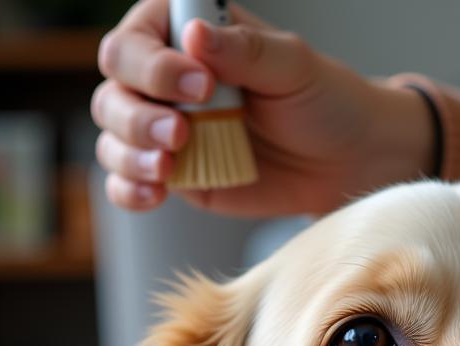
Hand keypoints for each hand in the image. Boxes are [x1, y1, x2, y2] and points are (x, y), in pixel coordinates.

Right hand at [92, 0, 435, 215]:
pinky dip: (130, 190)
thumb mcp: (292, 66)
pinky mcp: (177, 177)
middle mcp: (165, 80)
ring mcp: (167, 130)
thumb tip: (195, 36)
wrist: (346, 162)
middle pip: (113, 90)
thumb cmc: (323, 101)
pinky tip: (153, 196)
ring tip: (169, 169)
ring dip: (131, 155)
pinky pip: (130, 183)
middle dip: (137, 115)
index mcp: (185, 36)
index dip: (154, 64)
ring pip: (114, 138)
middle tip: (182, 132)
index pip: (135, 41)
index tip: (200, 84)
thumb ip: (244, 50)